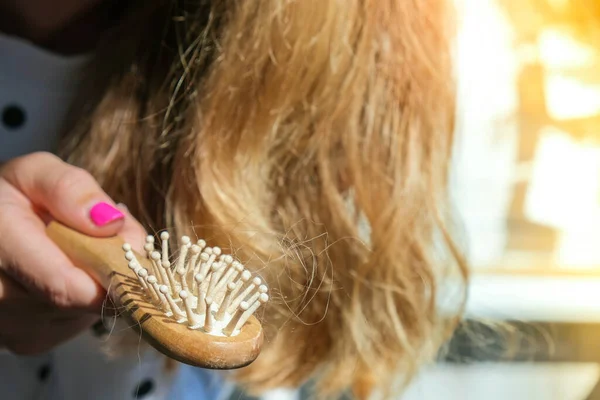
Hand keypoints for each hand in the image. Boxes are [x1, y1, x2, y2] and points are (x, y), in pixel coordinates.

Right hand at [0, 152, 145, 354]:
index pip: (64, 284)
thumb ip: (70, 189)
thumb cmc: (15, 197)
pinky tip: (67, 273)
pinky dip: (85, 298)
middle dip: (107, 266)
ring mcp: (13, 326)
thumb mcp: (36, 173)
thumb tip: (111, 223)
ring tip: (78, 252)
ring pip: (86, 311)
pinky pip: (78, 322)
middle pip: (83, 298)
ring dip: (97, 281)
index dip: (111, 271)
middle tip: (103, 236)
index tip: (132, 247)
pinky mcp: (31, 340)